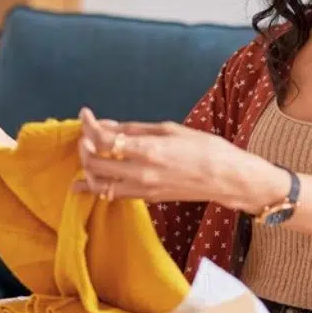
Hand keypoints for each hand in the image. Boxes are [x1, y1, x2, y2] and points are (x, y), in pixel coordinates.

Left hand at [73, 107, 286, 209]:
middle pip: (94, 163)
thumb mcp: (169, 129)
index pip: (102, 139)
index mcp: (147, 150)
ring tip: (88, 155)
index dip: (88, 125)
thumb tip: (107, 125)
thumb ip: (134, 129)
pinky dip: (99, 186)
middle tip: (87, 134)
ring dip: (87, 169)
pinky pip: (113, 194)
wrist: (227, 179)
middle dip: (84, 146)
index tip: (85, 114)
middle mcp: (140, 173)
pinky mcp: (147, 198)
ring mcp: (142, 189)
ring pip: (99, 185)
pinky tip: (90, 181)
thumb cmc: (205, 148)